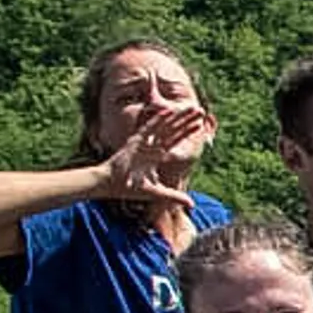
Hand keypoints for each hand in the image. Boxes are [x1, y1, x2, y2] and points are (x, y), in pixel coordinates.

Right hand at [99, 101, 214, 203]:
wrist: (111, 184)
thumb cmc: (130, 188)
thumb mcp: (157, 192)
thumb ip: (174, 196)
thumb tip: (192, 205)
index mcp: (157, 155)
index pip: (176, 141)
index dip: (187, 132)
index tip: (201, 125)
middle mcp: (152, 146)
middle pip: (173, 130)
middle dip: (186, 120)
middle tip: (200, 110)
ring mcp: (144, 142)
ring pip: (164, 126)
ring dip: (178, 117)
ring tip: (192, 108)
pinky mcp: (134, 141)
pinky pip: (147, 128)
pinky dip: (158, 120)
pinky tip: (168, 111)